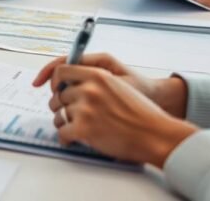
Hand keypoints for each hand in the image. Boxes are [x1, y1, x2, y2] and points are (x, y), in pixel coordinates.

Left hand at [41, 62, 197, 166]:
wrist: (155, 133)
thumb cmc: (142, 113)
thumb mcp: (118, 85)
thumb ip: (95, 82)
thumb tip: (72, 87)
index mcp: (97, 75)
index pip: (61, 70)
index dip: (54, 81)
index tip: (54, 89)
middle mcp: (89, 89)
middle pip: (58, 95)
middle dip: (60, 106)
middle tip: (66, 114)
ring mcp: (85, 108)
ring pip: (59, 114)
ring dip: (63, 123)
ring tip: (71, 128)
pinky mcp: (83, 128)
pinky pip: (63, 132)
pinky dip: (65, 138)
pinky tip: (71, 140)